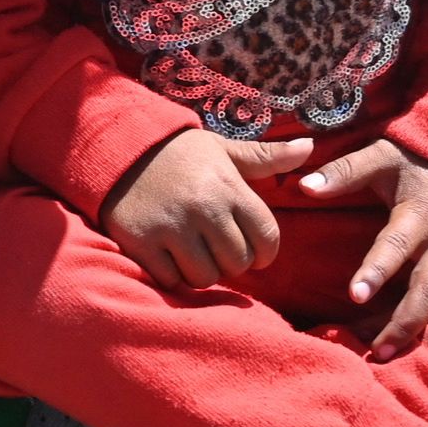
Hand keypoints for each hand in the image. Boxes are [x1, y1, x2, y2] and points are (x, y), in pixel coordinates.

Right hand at [98, 127, 282, 289]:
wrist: (117, 146)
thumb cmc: (179, 154)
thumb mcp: (223, 150)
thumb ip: (266, 157)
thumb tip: (310, 148)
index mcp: (230, 188)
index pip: (267, 239)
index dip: (263, 251)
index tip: (250, 248)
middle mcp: (204, 208)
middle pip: (237, 263)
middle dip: (230, 261)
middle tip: (214, 247)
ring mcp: (171, 227)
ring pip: (205, 277)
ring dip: (200, 271)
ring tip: (191, 252)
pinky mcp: (141, 242)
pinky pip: (170, 280)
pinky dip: (170, 274)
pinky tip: (166, 255)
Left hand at [230, 134, 427, 360]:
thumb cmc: (420, 162)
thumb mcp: (384, 156)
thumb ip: (346, 171)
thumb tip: (303, 185)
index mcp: (419, 215)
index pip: (396, 246)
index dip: (376, 271)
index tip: (354, 295)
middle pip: (427, 290)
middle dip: (402, 321)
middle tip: (375, 349)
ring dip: (410, 330)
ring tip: (380, 353)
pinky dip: (422, 322)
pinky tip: (396, 338)